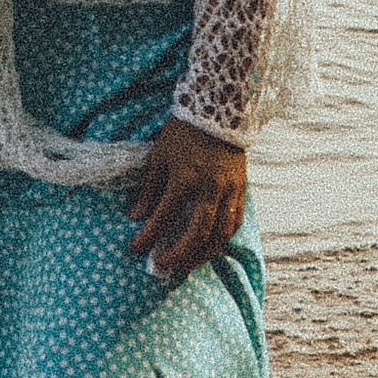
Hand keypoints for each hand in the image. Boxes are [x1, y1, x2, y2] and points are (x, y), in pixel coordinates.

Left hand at [126, 116, 246, 281]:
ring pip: (220, 235)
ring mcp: (229, 191)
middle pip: (196, 234)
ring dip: (202, 254)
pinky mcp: (242, 190)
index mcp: (186, 178)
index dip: (148, 236)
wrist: (219, 111)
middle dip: (177, 255)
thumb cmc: (183, 133)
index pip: (164, 217)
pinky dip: (221, 239)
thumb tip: (136, 217)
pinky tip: (208, 246)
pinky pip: (234, 223)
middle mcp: (210, 189)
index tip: (135, 249)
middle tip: (161, 266)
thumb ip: (149, 189)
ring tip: (185, 264)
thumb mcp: (159, 156)